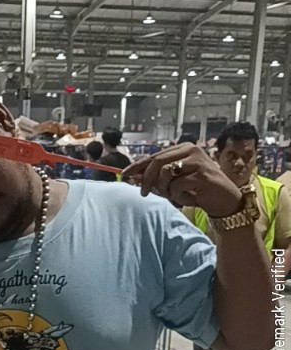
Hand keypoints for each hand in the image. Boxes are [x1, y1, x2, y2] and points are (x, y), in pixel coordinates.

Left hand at [122, 143, 243, 217]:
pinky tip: (188, 198)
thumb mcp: (175, 183)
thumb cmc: (199, 191)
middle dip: (146, 179)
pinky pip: (177, 185)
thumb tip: (134, 177)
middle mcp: (190, 150)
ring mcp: (197, 160)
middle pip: (157, 162)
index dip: (138, 165)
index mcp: (183, 148)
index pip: (155, 155)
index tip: (125, 175)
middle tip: (142, 193)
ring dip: (165, 189)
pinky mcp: (202, 174)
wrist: (225, 201)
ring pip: (165, 173)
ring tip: (175, 196)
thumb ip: (158, 178)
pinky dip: (178, 196)